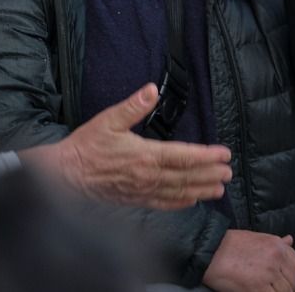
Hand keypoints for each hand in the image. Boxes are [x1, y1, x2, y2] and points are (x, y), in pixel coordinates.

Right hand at [20, 83, 232, 209]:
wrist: (65, 176)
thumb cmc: (86, 147)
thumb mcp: (108, 119)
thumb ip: (133, 106)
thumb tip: (151, 89)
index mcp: (145, 156)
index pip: (183, 156)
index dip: (206, 156)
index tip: (224, 154)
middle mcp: (148, 177)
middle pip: (186, 176)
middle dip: (209, 174)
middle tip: (229, 173)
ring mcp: (142, 191)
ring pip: (178, 192)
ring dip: (200, 189)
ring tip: (218, 189)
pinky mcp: (134, 200)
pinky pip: (162, 204)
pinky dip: (180, 203)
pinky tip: (191, 201)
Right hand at [202, 230, 294, 291]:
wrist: (211, 251)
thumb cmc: (230, 244)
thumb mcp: (257, 237)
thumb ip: (276, 242)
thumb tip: (290, 240)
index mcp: (278, 246)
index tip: (294, 286)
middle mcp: (276, 259)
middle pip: (294, 282)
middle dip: (292, 290)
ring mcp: (268, 274)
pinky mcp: (257, 288)